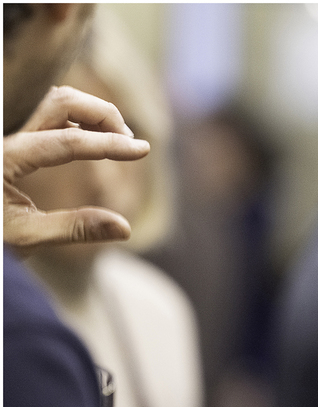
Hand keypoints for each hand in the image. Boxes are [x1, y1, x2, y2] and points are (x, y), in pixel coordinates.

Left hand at [4, 85, 149, 250]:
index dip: (111, 145)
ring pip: (50, 98)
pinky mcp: (5, 131)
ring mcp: (2, 128)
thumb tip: (124, 228)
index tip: (143, 150)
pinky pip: (39, 108)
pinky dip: (70, 116)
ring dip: (87, 111)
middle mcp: (1, 132)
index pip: (69, 141)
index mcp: (2, 156)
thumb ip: (74, 229)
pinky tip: (85, 136)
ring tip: (112, 139)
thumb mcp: (23, 237)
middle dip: (102, 115)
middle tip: (127, 142)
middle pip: (60, 100)